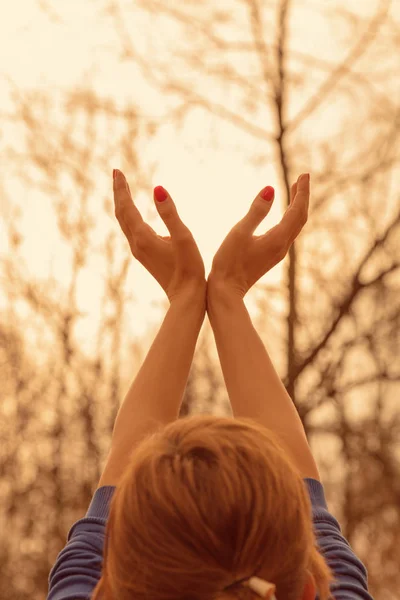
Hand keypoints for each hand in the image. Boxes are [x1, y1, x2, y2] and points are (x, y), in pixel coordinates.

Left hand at [113, 169, 205, 302]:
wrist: (187, 298)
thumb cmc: (189, 268)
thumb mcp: (183, 237)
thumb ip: (170, 213)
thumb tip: (157, 189)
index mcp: (143, 237)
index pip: (126, 207)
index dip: (121, 188)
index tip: (117, 170)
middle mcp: (137, 244)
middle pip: (121, 214)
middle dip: (119, 192)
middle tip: (117, 173)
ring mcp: (140, 252)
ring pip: (125, 223)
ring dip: (123, 204)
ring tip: (124, 188)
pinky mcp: (146, 256)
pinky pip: (132, 231)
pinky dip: (130, 216)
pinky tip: (136, 214)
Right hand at [208, 173, 309, 298]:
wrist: (226, 291)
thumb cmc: (228, 262)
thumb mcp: (239, 232)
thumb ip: (256, 211)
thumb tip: (270, 189)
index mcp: (277, 239)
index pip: (297, 211)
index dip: (302, 192)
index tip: (304, 174)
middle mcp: (282, 246)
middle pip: (300, 218)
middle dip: (302, 197)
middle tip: (302, 178)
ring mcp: (278, 253)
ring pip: (294, 226)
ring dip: (296, 206)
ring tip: (294, 189)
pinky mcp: (271, 256)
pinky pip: (287, 232)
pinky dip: (289, 217)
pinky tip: (283, 213)